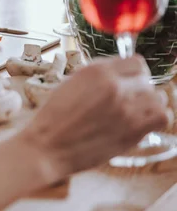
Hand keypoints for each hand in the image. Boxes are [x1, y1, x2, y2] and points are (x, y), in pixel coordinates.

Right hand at [21, 56, 170, 181]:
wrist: (47, 148)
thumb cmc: (53, 119)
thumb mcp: (70, 84)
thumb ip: (97, 76)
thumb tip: (118, 73)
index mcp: (97, 71)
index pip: (136, 62)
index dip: (131, 74)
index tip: (127, 83)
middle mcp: (115, 86)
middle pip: (147, 79)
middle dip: (138, 89)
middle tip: (126, 102)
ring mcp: (127, 108)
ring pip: (158, 97)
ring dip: (149, 104)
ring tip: (134, 113)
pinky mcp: (133, 130)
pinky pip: (162, 117)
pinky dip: (156, 119)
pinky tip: (141, 123)